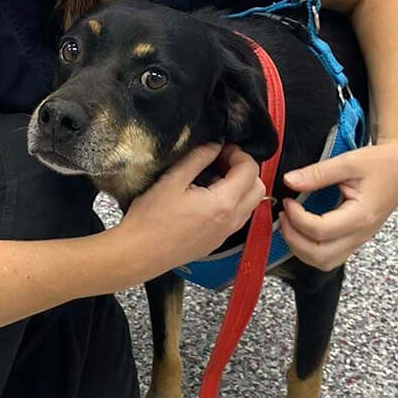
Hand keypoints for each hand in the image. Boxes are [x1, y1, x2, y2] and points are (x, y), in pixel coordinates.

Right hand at [118, 142, 265, 280]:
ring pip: (250, 204)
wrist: (140, 253)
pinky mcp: (217, 242)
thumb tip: (215, 145)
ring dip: (239, 186)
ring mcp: (225, 234)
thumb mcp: (172, 180)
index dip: (237, 153)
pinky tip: (205, 198)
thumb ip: (198, 158)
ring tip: (212, 178)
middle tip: (220, 161)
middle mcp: (231, 221)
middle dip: (244, 169)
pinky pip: (237, 218)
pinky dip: (231, 202)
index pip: (250, 170)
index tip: (220, 149)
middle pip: (258, 187)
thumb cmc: (151, 219)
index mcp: (223, 203)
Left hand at [279, 140, 397, 270]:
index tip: (288, 201)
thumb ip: (317, 173)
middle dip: (294, 239)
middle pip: (320, 256)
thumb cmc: (382, 163)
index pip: (320, 231)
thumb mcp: (349, 161)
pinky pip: (331, 255)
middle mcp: (361, 233)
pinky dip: (311, 248)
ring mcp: (359, 238)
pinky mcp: (356, 237)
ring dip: (301, 248)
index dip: (297, 218)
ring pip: (325, 261)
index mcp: (361, 216)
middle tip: (284, 216)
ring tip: (291, 223)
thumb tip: (290, 181)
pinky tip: (302, 227)